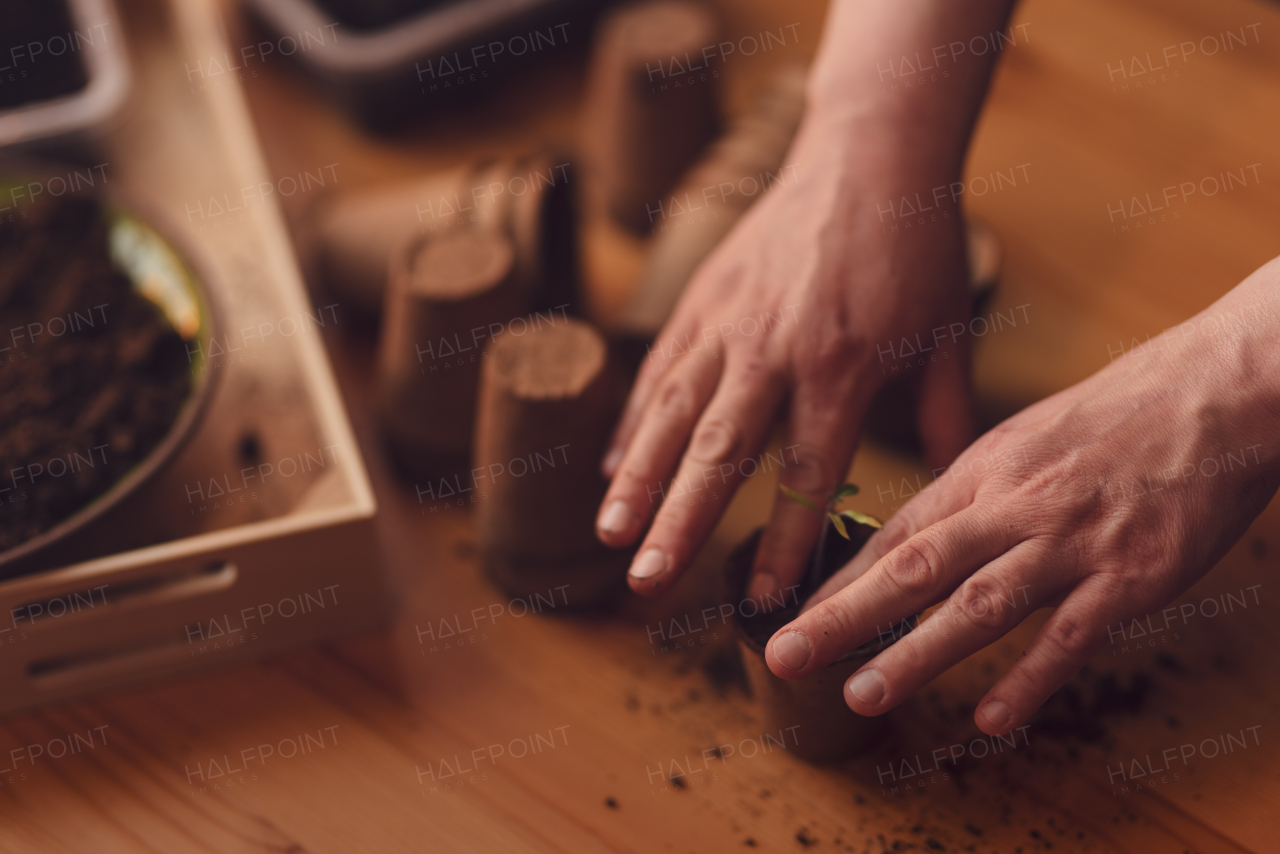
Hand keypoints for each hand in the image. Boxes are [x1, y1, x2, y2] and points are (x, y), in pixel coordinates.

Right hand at [594, 124, 976, 596]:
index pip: (807, 469)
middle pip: (719, 451)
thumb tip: (955, 485)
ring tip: (609, 535)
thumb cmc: (915, 246)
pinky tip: (613, 468)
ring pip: (672, 412)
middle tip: (649, 583)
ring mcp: (728, 321)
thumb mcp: (946, 332)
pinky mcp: (702, 299)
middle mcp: (774, 348)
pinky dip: (634, 422)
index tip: (764, 599)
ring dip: (638, 478)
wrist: (868, 153)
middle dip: (679, 522)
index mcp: (841, 364)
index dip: (785, 538)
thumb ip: (943, 413)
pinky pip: (660, 370)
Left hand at [764, 261, 1279, 734]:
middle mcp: (1015, 503)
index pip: (896, 533)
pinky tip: (992, 721)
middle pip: (914, 567)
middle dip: (842, 617)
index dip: (839, 580)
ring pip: (979, 604)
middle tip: (785, 658)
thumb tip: (924, 530)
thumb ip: (977, 488)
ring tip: (862, 696)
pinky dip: (1030, 681)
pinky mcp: (1133, 574)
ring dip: (915, 654)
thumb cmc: (1124, 410)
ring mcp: (1072, 540)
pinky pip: (1072, 636)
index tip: (791, 615)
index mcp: (985, 468)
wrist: (1221, 387)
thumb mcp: (1030, 435)